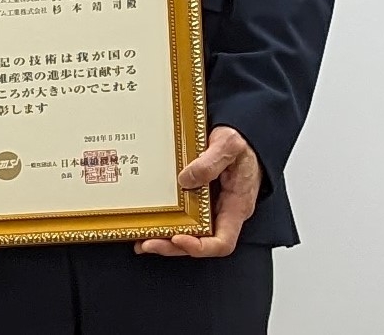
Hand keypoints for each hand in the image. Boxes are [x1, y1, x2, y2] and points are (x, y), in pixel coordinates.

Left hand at [135, 126, 260, 257]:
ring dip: (165, 239)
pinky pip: (182, 216)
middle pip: (200, 242)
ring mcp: (209, 207)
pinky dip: (165, 221)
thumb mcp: (230, 145)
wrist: (241, 135)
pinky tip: (148, 222)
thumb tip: (186, 179)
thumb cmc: (242, 142)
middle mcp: (222, 212)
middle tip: (148, 243)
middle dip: (173, 246)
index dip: (201, 247)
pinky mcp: (197, 198)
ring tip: (141, 240)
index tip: (179, 238)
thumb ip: (210, 162)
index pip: (223, 242)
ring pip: (188, 232)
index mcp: (236, 206)